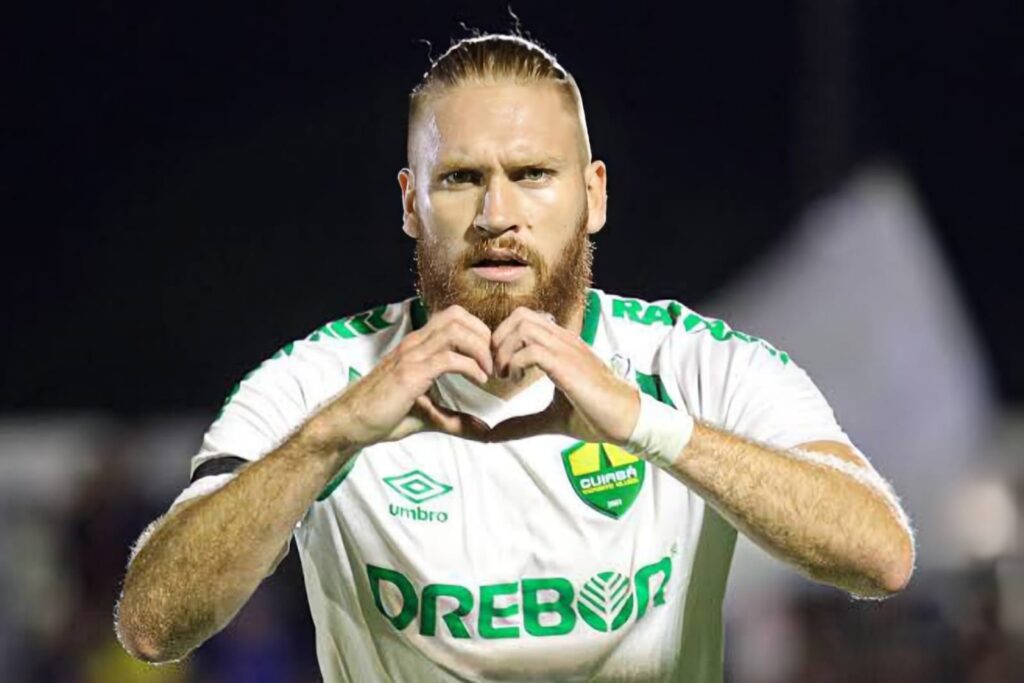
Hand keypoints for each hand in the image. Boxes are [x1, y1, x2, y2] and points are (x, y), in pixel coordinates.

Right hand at [323, 305, 493, 446]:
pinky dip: (470, 367)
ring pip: (454, 330)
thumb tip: (483, 430)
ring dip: (479, 348)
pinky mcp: (409, 374)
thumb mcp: (427, 415)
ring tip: (488, 371)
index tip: (489, 358)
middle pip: (457, 315)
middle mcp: (414, 344)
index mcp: (416, 346)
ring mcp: (410, 356)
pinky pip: (447, 359)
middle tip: (493, 363)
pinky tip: (478, 381)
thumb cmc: (383, 416)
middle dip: (483, 335)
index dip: (478, 331)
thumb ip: (454, 419)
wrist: (350, 424)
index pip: (452, 317)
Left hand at [487, 307, 640, 444]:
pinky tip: (517, 381)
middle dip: (499, 340)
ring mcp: (567, 350)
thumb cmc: (596, 416)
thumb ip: (523, 423)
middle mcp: (564, 341)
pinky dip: (515, 363)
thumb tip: (494, 434)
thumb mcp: (551, 419)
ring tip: (507, 375)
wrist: (627, 421)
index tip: (500, 369)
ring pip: (524, 326)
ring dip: (505, 350)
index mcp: (561, 346)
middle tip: (498, 370)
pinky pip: (532, 350)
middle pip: (520, 315)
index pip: (524, 319)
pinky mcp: (568, 366)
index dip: (503, 339)